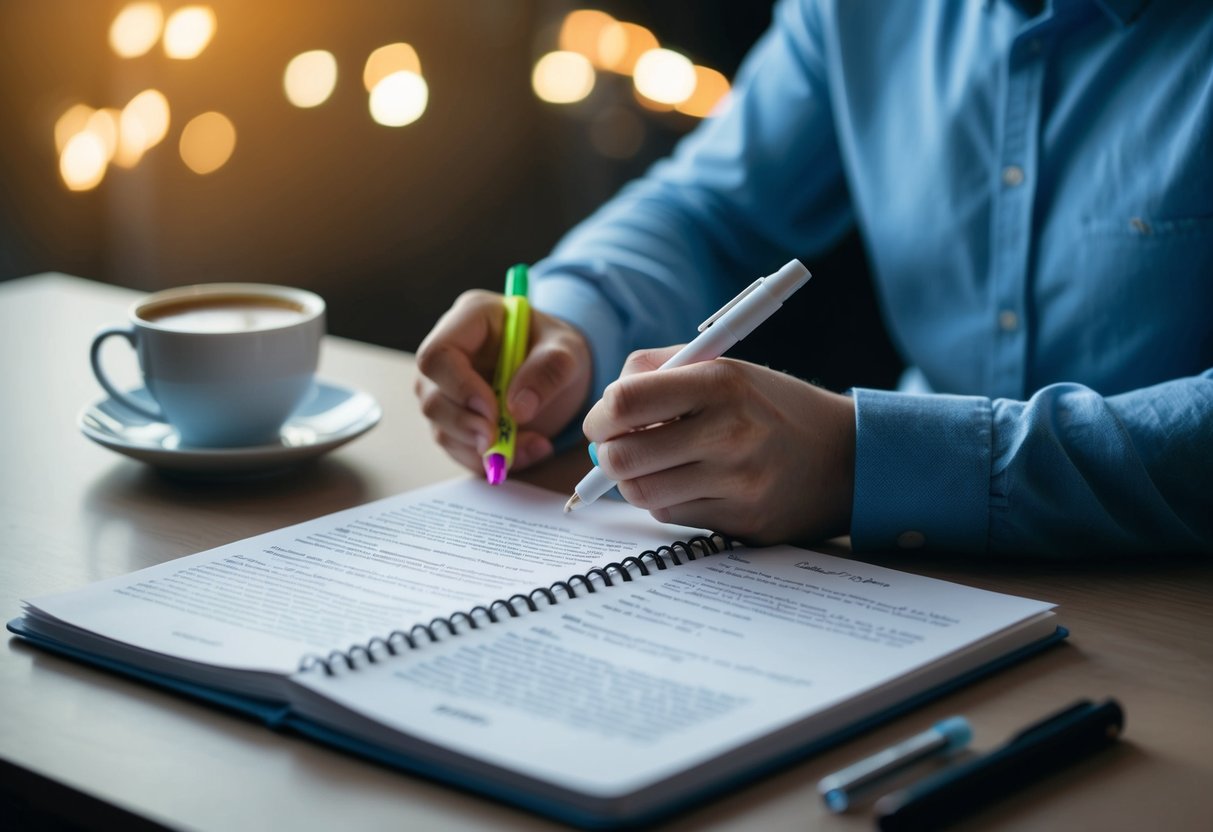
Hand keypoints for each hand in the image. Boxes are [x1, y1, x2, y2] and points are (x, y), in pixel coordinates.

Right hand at [415, 289, 591, 474]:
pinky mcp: (455, 418)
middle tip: (503, 442)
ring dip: (482, 449)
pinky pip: (458, 448)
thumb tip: (517, 409)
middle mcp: (449, 353)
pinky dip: (488, 460)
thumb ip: (548, 371)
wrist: (558, 371)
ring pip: (442, 428)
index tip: (494, 412)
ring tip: (532, 446)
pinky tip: (524, 452)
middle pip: (432, 398)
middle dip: (468, 427)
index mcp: (471, 319)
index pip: (438, 355)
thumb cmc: (557, 350)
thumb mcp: (568, 352)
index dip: (460, 388)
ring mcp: (446, 388)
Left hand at [582, 347, 854, 544]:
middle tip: (618, 449)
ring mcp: (737, 482)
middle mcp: (729, 432)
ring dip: (636, 480)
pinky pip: (672, 515)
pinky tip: (692, 483)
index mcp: (720, 382)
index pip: (625, 402)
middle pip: (623, 457)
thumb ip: (659, 372)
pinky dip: (668, 500)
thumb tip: (607, 405)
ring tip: (658, 464)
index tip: (603, 421)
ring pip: (642, 492)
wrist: (847, 456)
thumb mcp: (725, 368)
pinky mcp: (742, 520)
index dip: (600, 416)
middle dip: (609, 455)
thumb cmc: (771, 407)